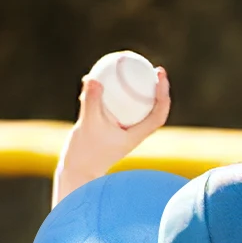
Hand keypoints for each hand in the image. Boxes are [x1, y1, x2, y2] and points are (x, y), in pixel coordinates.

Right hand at [52, 64, 171, 205]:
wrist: (77, 172)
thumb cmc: (84, 152)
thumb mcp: (87, 124)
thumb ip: (91, 101)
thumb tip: (93, 77)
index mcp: (135, 135)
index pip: (158, 114)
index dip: (164, 94)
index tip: (160, 76)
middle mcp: (133, 133)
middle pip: (154, 110)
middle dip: (159, 90)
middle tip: (156, 69)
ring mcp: (123, 132)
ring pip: (139, 109)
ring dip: (143, 92)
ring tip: (140, 71)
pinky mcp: (112, 129)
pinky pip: (122, 108)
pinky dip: (121, 95)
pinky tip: (110, 80)